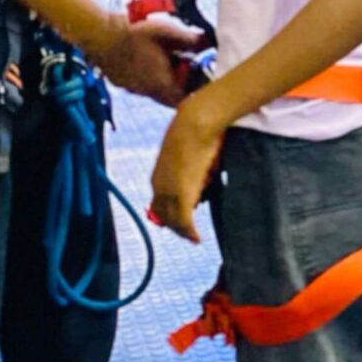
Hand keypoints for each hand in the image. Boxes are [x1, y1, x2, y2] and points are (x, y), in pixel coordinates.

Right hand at [89, 11, 204, 105]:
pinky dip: (145, 78)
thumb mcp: (166, 31)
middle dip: (178, 86)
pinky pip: (138, 85)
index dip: (193, 93)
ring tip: (164, 62)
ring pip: (153, 92)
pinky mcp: (119, 83)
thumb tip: (204, 42)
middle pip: (168, 97)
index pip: (183, 101)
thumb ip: (188, 39)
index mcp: (161, 83)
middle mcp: (146, 91)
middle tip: (184, 69)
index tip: (198, 81)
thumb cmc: (133, 32)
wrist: (98, 33)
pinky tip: (144, 62)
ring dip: (161, 82)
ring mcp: (130, 88)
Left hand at [148, 96, 225, 241]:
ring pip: (173, 221)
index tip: (181, 222)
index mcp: (158, 176)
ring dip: (183, 231)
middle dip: (175, 227)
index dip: (168, 216)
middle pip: (163, 216)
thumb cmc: (197, 132)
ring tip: (194, 238)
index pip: (158, 204)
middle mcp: (159, 186)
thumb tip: (203, 181)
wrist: (195, 122)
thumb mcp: (190, 155)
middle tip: (189, 235)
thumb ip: (192, 172)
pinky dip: (190, 232)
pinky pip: (184, 221)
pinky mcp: (183, 194)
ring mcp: (169, 191)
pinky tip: (198, 238)